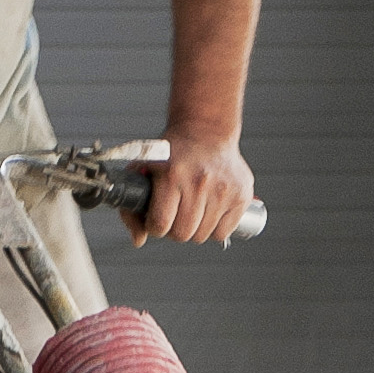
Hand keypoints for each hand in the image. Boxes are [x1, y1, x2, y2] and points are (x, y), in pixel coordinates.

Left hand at [126, 129, 254, 246]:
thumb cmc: (171, 154)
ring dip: (195, 229)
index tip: (157, 218)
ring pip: (202, 236)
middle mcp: (199, 183)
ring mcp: (223, 190)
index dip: (155, 227)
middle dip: (174, 230)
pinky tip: (210, 213)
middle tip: (175, 215)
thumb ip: (132, 207)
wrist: (205, 131)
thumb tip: (138, 241)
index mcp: (171, 175)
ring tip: (193, 210)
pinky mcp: (241, 195)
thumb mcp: (144, 171)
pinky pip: (222, 233)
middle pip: (182, 234)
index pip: (160, 225)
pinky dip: (214, 230)